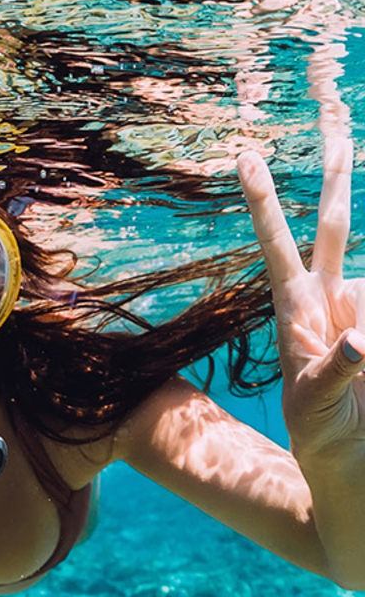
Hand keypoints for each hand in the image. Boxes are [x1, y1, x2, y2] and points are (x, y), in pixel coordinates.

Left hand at [239, 137, 364, 458]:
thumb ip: (336, 373)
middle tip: (340, 132)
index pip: (278, 245)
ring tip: (357, 364)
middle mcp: (330, 299)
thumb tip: (363, 339)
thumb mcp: (316, 408)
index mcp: (297, 310)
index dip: (264, 203)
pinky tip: (362, 352)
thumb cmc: (322, 434)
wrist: (351, 464)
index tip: (244, 158)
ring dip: (363, 324)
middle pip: (332, 229)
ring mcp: (361, 309)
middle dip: (336, 182)